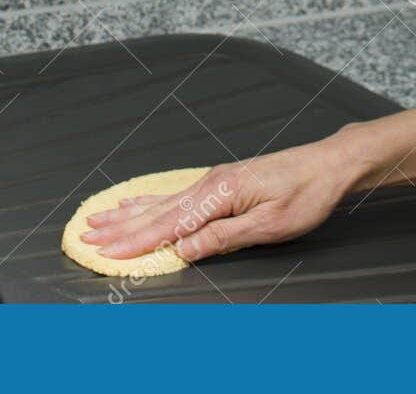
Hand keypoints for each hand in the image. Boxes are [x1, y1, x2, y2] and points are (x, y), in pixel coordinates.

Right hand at [80, 138, 358, 263]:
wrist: (329, 164)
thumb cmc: (306, 193)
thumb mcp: (269, 224)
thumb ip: (224, 236)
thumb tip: (185, 248)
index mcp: (220, 193)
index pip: (169, 224)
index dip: (135, 242)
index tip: (105, 252)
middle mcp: (210, 183)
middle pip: (157, 211)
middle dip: (120, 227)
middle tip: (86, 237)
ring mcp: (214, 180)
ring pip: (161, 201)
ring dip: (128, 214)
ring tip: (99, 219)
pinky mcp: (221, 181)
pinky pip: (175, 194)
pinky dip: (149, 201)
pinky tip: (137, 202)